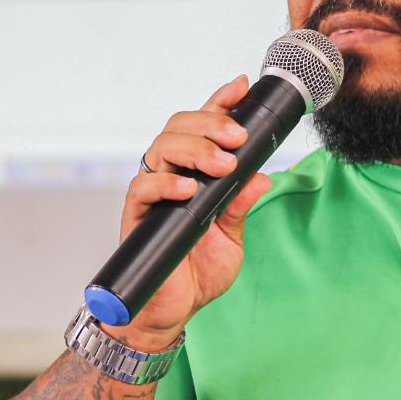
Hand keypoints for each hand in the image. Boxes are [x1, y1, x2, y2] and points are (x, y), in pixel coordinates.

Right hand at [116, 75, 271, 347]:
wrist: (171, 311)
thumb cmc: (197, 272)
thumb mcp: (231, 237)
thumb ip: (241, 205)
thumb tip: (262, 176)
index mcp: (193, 174)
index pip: (203, 129)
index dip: (219, 104)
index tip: (241, 88)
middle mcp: (169, 176)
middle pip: (179, 128)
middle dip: (210, 124)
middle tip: (237, 137)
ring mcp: (151, 193)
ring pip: (161, 149)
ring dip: (194, 149)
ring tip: (222, 164)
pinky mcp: (137, 216)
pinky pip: (143, 187)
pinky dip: (166, 183)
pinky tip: (188, 188)